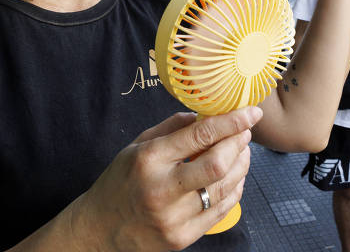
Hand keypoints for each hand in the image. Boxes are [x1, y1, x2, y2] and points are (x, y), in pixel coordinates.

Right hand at [73, 106, 262, 250]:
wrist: (99, 228)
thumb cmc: (120, 181)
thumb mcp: (137, 145)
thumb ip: (172, 127)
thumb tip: (206, 114)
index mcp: (149, 159)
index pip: (200, 135)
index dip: (231, 121)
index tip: (250, 112)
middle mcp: (161, 188)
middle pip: (217, 163)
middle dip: (238, 143)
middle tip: (245, 131)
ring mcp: (173, 217)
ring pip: (224, 188)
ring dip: (241, 166)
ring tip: (242, 152)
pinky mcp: (182, 238)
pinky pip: (221, 212)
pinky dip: (234, 190)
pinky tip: (234, 177)